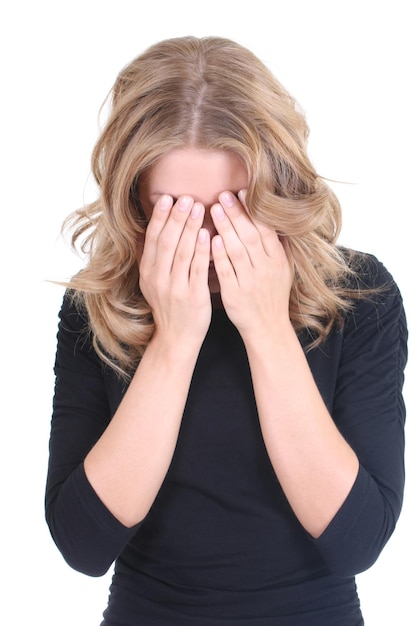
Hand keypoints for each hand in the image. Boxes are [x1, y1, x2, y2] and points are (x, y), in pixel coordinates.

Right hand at [138, 194, 211, 345]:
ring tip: (198, 208)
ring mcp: (175, 288)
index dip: (160, 218)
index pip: (152, 239)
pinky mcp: (193, 296)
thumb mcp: (153, 282)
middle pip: (167, 242)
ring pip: (182, 253)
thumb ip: (152, 258)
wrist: (176, 337)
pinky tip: (207, 235)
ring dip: (190, 228)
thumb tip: (149, 230)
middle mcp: (158, 278)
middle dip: (176, 217)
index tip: (167, 198)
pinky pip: (197, 270)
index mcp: (148, 272)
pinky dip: (202, 251)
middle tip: (185, 197)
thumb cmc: (169, 306)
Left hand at [210, 190, 292, 338]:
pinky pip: (227, 270)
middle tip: (222, 195)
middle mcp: (266, 268)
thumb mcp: (284, 270)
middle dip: (236, 213)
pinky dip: (219, 254)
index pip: (265, 229)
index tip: (241, 192)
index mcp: (277, 259)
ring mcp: (250, 281)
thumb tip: (277, 219)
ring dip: (225, 228)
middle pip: (250, 235)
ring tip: (213, 210)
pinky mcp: (235, 293)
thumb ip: (280, 246)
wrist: (268, 327)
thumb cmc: (273, 295)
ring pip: (237, 250)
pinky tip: (210, 239)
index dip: (253, 210)